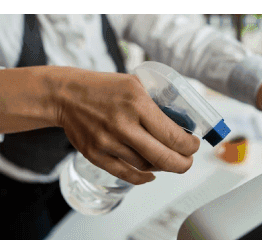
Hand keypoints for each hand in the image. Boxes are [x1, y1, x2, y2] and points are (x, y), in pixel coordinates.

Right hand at [52, 67, 199, 184]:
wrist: (67, 95)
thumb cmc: (105, 87)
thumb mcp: (137, 84)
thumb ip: (158, 101)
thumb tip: (183, 119)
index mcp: (139, 104)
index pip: (173, 134)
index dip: (189, 145)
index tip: (195, 144)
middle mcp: (124, 125)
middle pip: (162, 156)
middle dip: (183, 163)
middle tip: (188, 161)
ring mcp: (108, 142)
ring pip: (145, 165)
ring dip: (162, 166)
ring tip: (169, 160)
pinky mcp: (95, 155)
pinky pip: (124, 173)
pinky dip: (142, 177)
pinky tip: (151, 174)